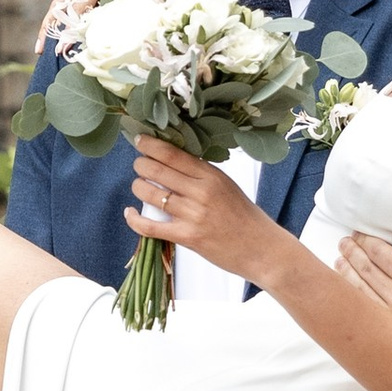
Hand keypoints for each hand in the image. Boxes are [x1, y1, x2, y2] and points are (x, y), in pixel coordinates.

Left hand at [124, 135, 275, 277]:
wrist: (261, 249)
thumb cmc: (245, 217)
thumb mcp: (227, 186)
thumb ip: (201, 174)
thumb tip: (171, 161)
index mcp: (211, 175)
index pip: (173, 154)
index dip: (151, 145)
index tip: (140, 140)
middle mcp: (201, 192)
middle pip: (157, 170)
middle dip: (141, 165)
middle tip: (139, 165)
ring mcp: (193, 215)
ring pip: (150, 194)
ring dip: (138, 188)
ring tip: (139, 187)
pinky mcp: (187, 237)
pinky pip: (150, 226)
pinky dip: (134, 219)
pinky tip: (130, 213)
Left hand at [335, 225, 391, 334]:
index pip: (377, 251)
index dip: (365, 240)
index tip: (358, 234)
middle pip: (365, 268)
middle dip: (351, 252)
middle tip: (344, 242)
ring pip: (359, 289)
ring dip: (346, 271)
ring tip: (340, 259)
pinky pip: (365, 308)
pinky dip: (352, 293)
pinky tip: (347, 284)